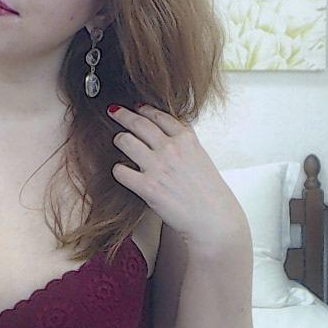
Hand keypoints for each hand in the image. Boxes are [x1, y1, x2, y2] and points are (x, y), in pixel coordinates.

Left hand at [108, 103, 247, 252]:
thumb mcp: (202, 158)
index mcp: (187, 139)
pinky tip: (122, 172)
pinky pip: (120, 170)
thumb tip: (171, 133)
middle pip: (139, 123)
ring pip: (125, 141)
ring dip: (119, 140)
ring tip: (118, 142)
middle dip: (123, 114)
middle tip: (114, 111)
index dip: (145, 109)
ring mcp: (158, 166)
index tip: (137, 107)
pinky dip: (118, 170)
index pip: (160, 115)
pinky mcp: (147, 187)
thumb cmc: (211, 194)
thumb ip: (185, 144)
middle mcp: (171, 148)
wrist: (214, 220)